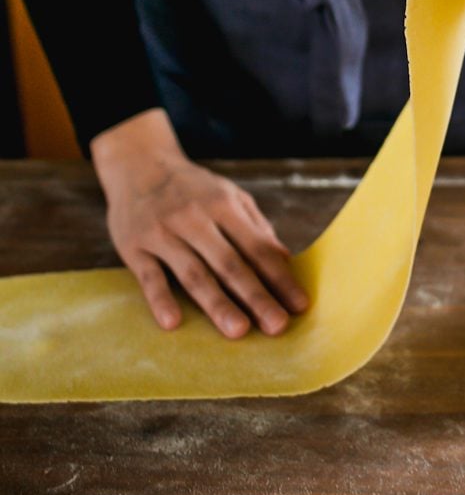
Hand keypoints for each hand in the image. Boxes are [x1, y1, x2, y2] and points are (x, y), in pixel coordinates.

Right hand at [90, 108, 309, 338]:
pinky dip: (160, 299)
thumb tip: (286, 260)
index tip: (300, 305)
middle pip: (230, 264)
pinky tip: (173, 323)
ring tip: (239, 330)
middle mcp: (195, 218)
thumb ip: (255, 226)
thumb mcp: (228, 195)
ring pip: (194, 273)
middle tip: (277, 326)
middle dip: (256, 296)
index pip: (257, 247)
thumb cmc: (193, 188)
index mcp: (224, 205)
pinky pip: (148, 276)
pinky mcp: (134, 247)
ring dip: (217, 303)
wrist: (138, 164)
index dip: (280, 277)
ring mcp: (163, 233)